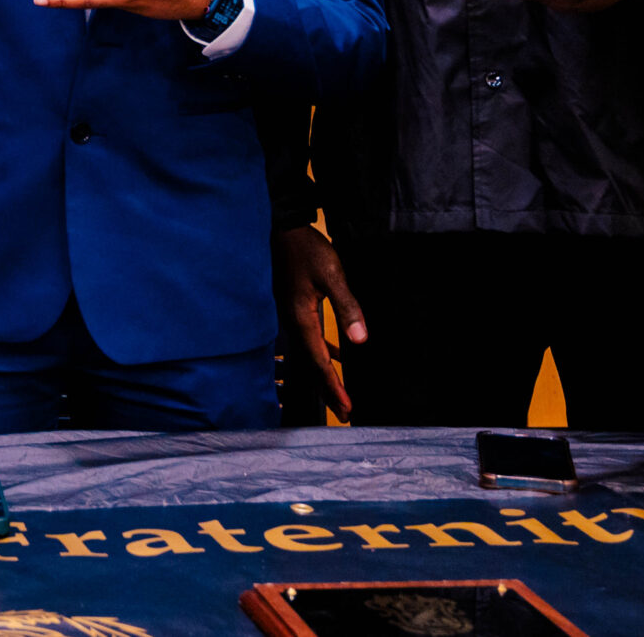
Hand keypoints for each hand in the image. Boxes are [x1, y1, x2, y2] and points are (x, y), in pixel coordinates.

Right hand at [275, 225, 365, 420]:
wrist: (283, 229)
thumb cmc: (306, 250)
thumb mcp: (332, 275)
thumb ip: (347, 307)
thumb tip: (360, 340)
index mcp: (301, 319)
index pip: (320, 362)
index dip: (333, 386)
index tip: (346, 407)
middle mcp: (293, 323)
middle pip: (311, 365)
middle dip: (328, 390)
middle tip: (344, 414)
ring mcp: (291, 317)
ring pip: (310, 354)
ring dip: (325, 375)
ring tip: (340, 394)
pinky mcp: (293, 309)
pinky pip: (309, 341)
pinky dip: (322, 355)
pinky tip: (336, 355)